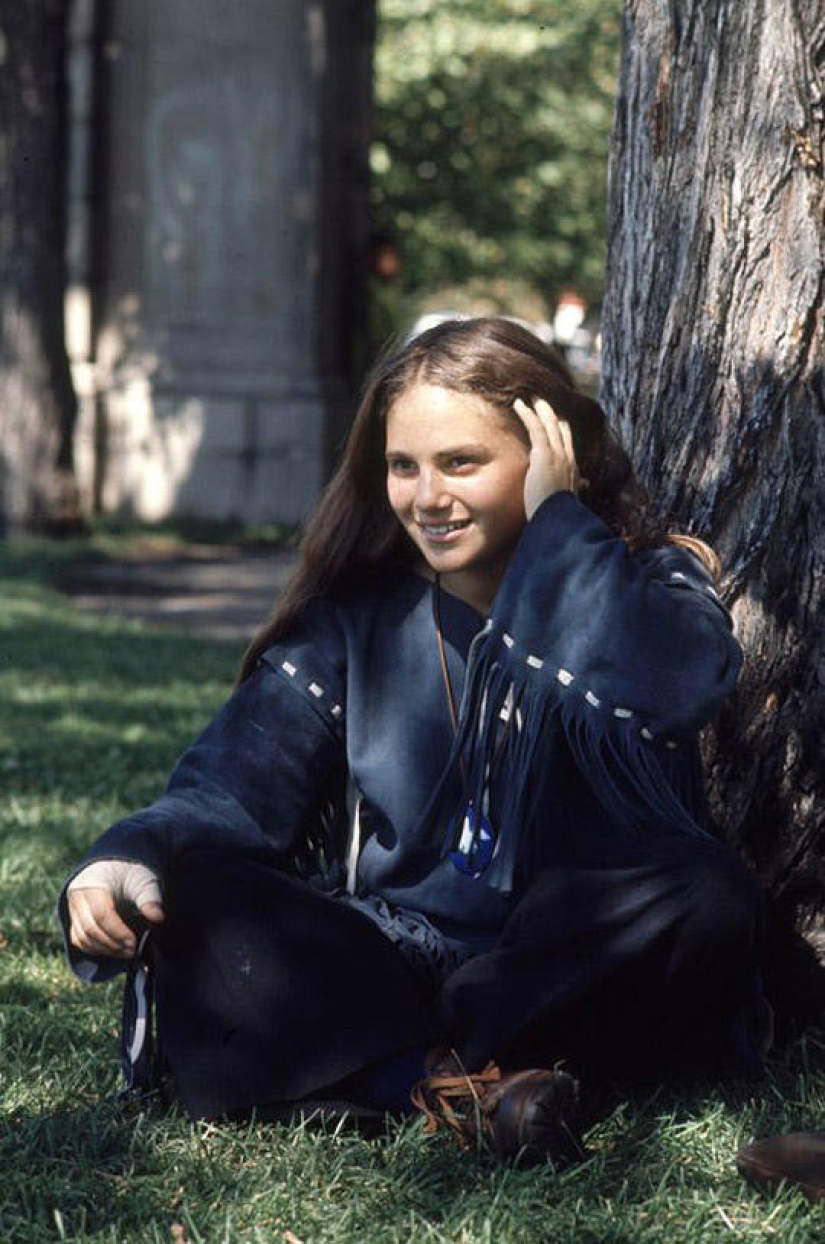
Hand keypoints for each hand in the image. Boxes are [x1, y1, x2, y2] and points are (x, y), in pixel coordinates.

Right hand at [67, 860, 163, 958]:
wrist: (115, 863)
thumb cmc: (130, 871)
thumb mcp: (142, 879)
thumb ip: (149, 898)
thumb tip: (158, 917)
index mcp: (93, 882)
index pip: (101, 914)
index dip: (117, 932)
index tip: (134, 942)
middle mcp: (77, 895)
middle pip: (90, 928)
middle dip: (112, 944)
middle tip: (131, 951)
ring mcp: (72, 907)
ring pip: (82, 937)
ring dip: (104, 949)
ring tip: (125, 952)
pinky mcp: (73, 916)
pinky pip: (78, 938)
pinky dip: (94, 948)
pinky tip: (112, 950)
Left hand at [513, 398, 584, 519]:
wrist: (558, 519)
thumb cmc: (559, 516)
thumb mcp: (568, 501)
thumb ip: (574, 490)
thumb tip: (584, 485)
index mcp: (572, 470)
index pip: (568, 444)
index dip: (562, 431)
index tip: (558, 421)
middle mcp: (568, 458)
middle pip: (561, 430)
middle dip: (551, 415)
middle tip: (543, 403)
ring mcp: (557, 454)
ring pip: (549, 425)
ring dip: (540, 410)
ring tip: (531, 399)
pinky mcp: (544, 454)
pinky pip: (536, 428)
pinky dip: (527, 414)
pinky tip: (519, 405)